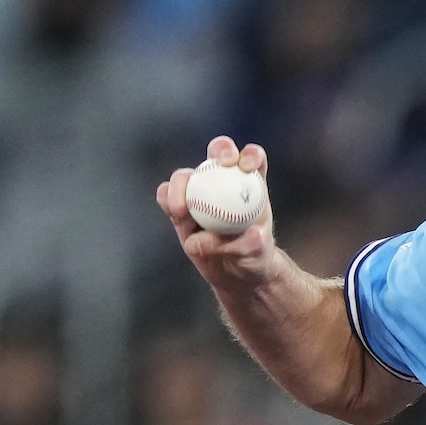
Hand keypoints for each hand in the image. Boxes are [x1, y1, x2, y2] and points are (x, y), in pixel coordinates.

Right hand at [156, 136, 279, 291]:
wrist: (234, 275)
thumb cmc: (254, 258)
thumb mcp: (258, 253)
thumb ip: (251, 244)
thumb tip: (248, 234)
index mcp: (251, 185)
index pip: (253, 159)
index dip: (250, 155)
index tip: (246, 167)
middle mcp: (224, 182)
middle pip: (219, 153)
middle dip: (221, 150)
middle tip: (221, 164)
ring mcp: (199, 194)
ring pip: (186, 176)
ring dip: (182, 186)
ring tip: (183, 211)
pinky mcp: (180, 210)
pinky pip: (167, 198)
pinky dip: (167, 200)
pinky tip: (173, 212)